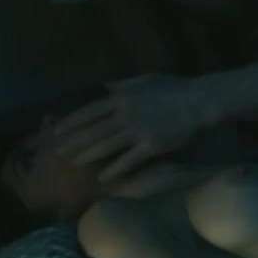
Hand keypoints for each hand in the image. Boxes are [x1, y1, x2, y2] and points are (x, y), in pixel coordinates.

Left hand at [54, 73, 207, 182]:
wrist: (200, 102)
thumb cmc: (175, 89)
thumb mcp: (146, 80)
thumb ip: (123, 85)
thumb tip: (104, 86)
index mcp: (122, 97)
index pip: (89, 112)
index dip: (71, 123)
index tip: (57, 131)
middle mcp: (125, 114)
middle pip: (93, 131)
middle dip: (74, 142)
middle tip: (58, 153)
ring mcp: (137, 131)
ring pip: (106, 146)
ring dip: (88, 156)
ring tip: (75, 164)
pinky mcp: (151, 146)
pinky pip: (128, 160)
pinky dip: (114, 169)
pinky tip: (103, 177)